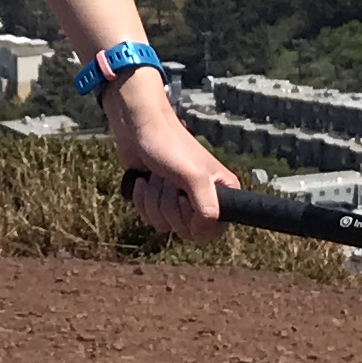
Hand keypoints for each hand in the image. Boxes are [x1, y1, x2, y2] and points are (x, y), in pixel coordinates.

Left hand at [107, 88, 232, 240]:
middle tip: (169, 180)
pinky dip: (142, 199)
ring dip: (154, 199)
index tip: (184, 198)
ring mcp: (179, 200)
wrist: (139, 127)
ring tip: (157, 176)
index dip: (194, 222)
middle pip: (184, 230)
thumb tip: (201, 235)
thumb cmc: (169, 145)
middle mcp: (203, 198)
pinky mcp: (158, 199)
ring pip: (164, 224)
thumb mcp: (194, 177)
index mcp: (222, 193)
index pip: (212, 232)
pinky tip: (144, 179)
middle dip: (168, 205)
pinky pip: (148, 217)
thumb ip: (207, 209)